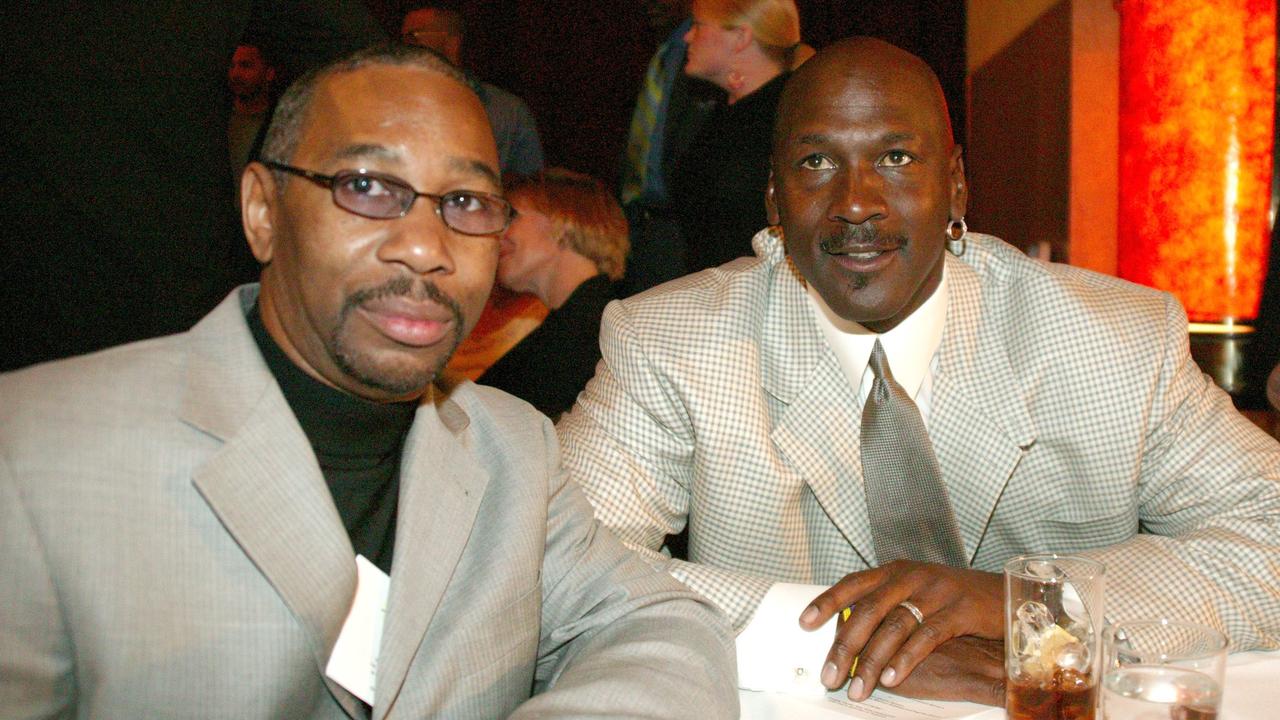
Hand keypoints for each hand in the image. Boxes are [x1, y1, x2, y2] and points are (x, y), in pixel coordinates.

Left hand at [798, 560, 1002, 699]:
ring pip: (893, 627)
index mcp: (897, 571)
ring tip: (857, 687)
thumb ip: (887, 608)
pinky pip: (926, 636)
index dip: (828, 601)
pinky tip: (892, 679)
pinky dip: (906, 659)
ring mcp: (936, 591)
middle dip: (844, 647)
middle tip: (829, 676)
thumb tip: (848, 637)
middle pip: (868, 610)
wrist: (1009, 597)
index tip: (804, 623)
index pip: (854, 583)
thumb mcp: (918, 595)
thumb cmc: (956, 601)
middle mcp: (912, 576)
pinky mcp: (959, 609)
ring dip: (871, 661)